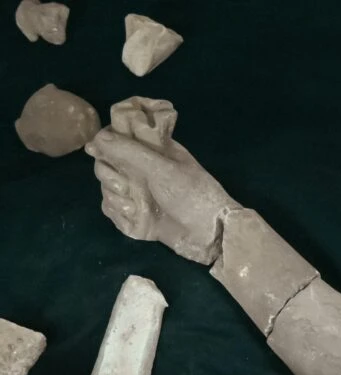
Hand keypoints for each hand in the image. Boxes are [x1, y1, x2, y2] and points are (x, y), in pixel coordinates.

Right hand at [83, 97, 237, 262]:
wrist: (210, 235)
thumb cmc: (192, 195)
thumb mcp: (162, 168)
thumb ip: (129, 151)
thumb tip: (95, 139)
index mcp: (151, 151)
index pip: (116, 139)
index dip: (104, 144)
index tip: (98, 151)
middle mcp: (141, 169)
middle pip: (105, 164)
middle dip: (109, 176)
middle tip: (127, 187)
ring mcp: (138, 193)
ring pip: (106, 188)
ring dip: (116, 197)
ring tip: (136, 206)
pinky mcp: (136, 215)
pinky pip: (112, 210)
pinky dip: (119, 214)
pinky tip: (135, 217)